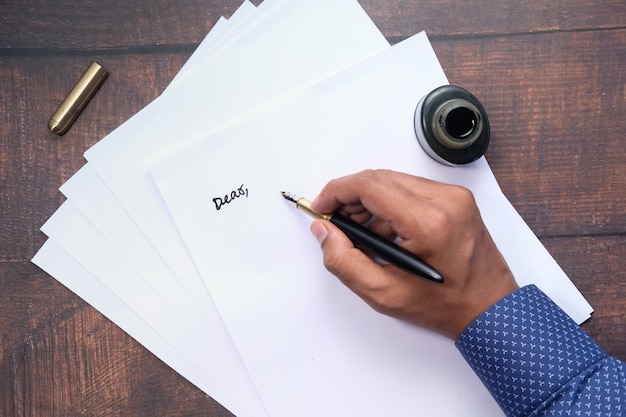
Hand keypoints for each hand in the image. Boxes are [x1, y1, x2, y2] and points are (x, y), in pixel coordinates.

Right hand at [309, 169, 517, 338]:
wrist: (491, 309)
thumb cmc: (447, 305)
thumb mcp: (385, 294)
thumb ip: (345, 261)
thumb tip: (324, 231)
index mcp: (428, 222)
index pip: (370, 186)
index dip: (337, 192)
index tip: (322, 206)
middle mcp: (445, 200)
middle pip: (380, 179)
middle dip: (350, 197)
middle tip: (337, 223)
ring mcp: (454, 196)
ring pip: (394, 182)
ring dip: (369, 201)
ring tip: (361, 233)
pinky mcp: (456, 199)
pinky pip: (411, 189)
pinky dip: (389, 204)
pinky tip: (384, 231)